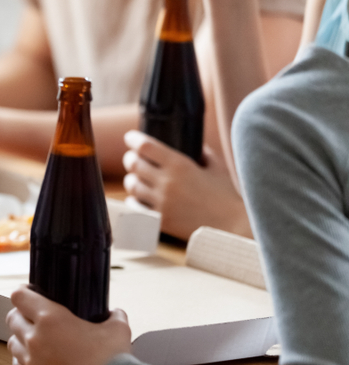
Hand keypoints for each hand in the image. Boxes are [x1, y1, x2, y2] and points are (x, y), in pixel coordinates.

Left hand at [7, 287, 131, 364]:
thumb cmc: (113, 359)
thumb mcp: (118, 328)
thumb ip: (113, 315)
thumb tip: (114, 312)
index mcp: (50, 318)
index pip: (19, 297)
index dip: (23, 293)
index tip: (29, 293)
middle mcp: (35, 338)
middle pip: (12, 319)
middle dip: (21, 315)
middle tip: (33, 317)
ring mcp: (32, 361)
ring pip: (12, 343)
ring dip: (20, 338)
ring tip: (33, 339)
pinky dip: (22, 361)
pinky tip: (34, 360)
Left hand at [122, 130, 250, 238]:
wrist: (233, 227)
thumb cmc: (227, 195)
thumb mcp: (217, 167)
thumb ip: (202, 153)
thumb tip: (193, 144)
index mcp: (180, 165)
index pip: (146, 147)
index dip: (134, 139)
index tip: (130, 138)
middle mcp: (167, 182)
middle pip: (134, 165)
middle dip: (130, 159)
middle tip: (132, 158)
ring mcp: (162, 203)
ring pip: (132, 186)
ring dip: (131, 179)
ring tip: (135, 178)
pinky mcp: (160, 221)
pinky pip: (136, 208)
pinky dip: (133, 201)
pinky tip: (137, 198)